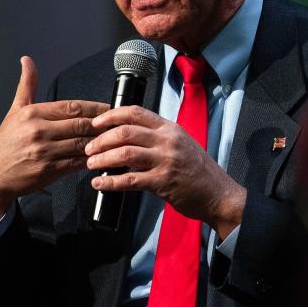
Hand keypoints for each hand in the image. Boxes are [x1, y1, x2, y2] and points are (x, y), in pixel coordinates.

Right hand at [0, 57, 109, 225]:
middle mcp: (38, 131)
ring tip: (117, 140)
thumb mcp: (15, 111)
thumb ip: (27, 85)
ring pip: (82, 144)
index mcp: (33, 113)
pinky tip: (103, 157)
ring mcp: (44, 152)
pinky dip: (92, 160)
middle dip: (103, 124)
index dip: (96, 107)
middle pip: (81, 125)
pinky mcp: (48, 171)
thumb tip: (27, 60)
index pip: (73, 107)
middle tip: (121, 123)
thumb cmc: (6, 142)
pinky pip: (76, 163)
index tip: (112, 108)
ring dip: (101, 143)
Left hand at [85, 105, 245, 238]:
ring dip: (102, 159)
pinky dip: (110, 182)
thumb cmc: (198, 171)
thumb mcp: (181, 144)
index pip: (136, 112)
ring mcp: (166, 160)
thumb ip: (157, 138)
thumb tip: (126, 138)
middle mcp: (168, 140)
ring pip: (124, 153)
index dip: (111, 116)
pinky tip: (99, 184)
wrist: (218, 193)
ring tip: (90, 164)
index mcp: (170, 128)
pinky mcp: (163, 182)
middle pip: (126, 131)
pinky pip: (129, 180)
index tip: (96, 123)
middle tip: (89, 148)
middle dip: (101, 139)